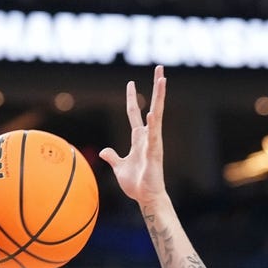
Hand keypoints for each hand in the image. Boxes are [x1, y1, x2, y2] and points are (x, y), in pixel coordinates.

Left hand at [100, 65, 166, 206]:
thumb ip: (113, 157)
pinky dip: (154, 125)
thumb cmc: (136, 184)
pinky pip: (154, 136)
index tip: (130, 82)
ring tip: (163, 80)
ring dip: (160, 98)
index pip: (134, 113)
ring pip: (157, 115)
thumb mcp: (119, 167)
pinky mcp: (155, 153)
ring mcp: (153, 143)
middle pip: (153, 106)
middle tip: (160, 69)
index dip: (131, 98)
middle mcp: (148, 137)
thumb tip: (105, 150)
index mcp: (138, 138)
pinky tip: (153, 112)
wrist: (146, 198)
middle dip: (156, 88)